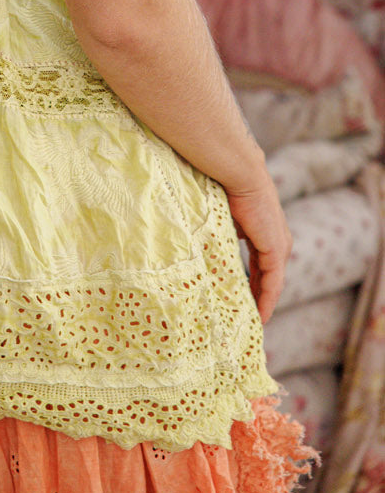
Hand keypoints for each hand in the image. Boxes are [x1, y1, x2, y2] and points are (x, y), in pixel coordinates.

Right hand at [225, 175, 291, 324]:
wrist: (240, 172)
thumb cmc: (226, 186)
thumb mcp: (226, 216)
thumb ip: (226, 232)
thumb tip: (213, 243)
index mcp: (265, 230)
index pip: (261, 263)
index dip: (253, 281)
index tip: (243, 297)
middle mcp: (277, 239)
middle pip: (269, 276)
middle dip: (259, 295)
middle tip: (248, 315)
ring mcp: (279, 245)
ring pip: (272, 281)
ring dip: (263, 301)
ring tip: (253, 320)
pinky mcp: (276, 250)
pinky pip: (272, 281)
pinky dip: (267, 299)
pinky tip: (260, 315)